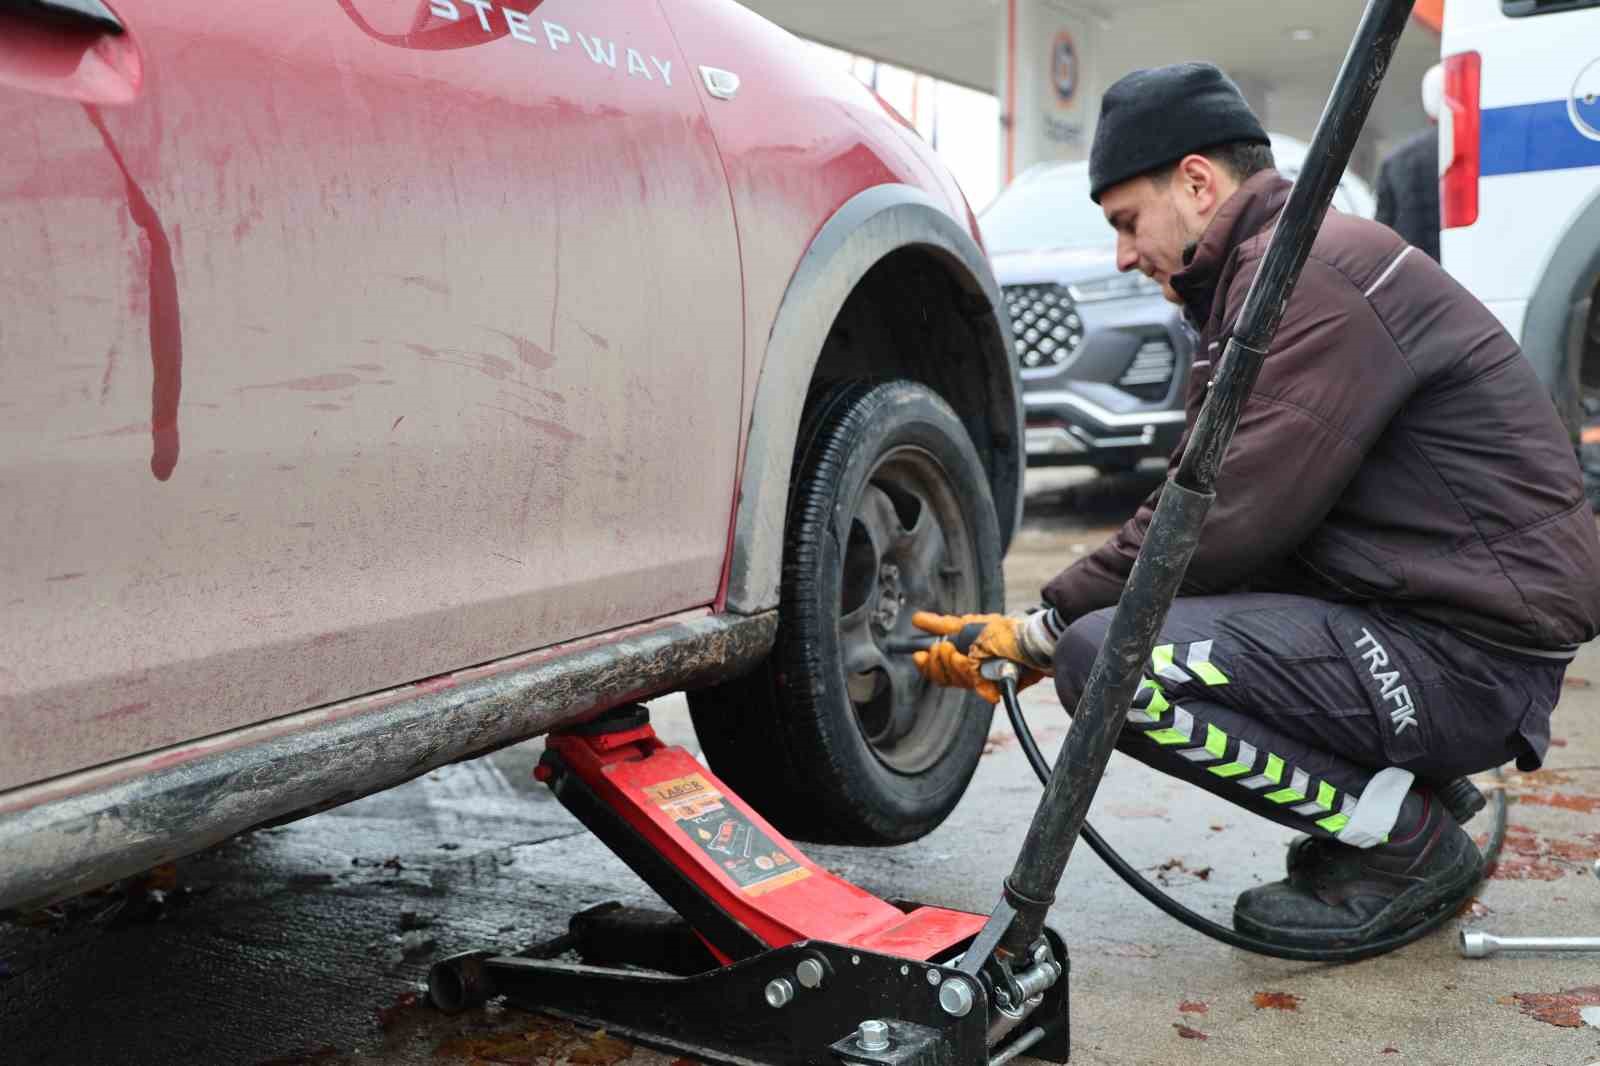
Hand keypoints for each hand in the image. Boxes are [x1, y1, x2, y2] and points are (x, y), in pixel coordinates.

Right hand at [910, 612, 1045, 704]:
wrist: (1036, 643)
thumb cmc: (1007, 632)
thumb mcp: (970, 624)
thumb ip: (943, 625)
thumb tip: (916, 619)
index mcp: (962, 649)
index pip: (936, 662)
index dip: (926, 662)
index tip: (918, 655)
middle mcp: (971, 664)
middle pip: (943, 674)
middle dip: (940, 663)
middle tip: (946, 650)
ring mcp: (983, 676)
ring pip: (958, 681)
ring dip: (959, 669)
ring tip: (967, 658)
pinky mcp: (996, 688)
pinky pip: (981, 691)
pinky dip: (982, 686)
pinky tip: (987, 680)